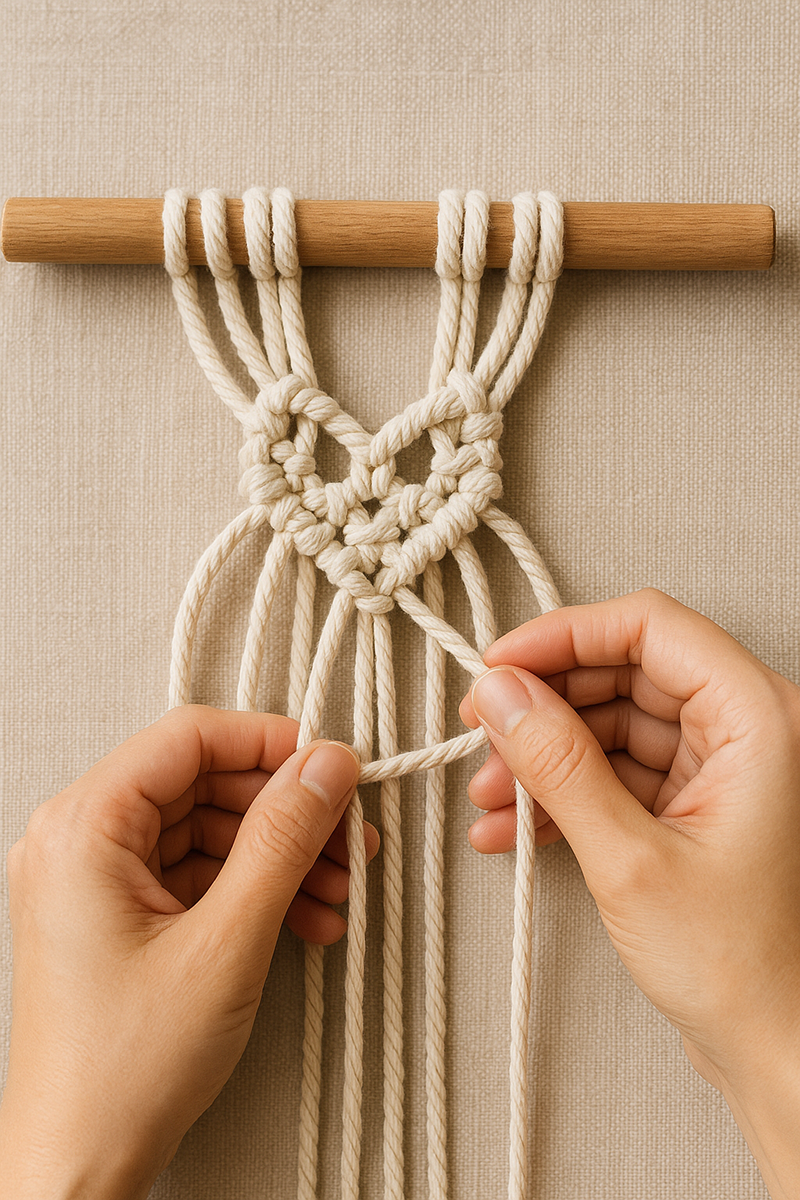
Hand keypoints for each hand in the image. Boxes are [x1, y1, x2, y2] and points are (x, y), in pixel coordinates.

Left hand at [0, 706, 377, 1199]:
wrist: (77, 1167)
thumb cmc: (124, 1069)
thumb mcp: (226, 942)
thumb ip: (282, 839)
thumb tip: (327, 766)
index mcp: (83, 826)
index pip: (189, 738)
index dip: (271, 743)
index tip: (334, 767)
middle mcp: (79, 840)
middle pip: (204, 783)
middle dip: (286, 811)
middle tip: (350, 837)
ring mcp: (95, 879)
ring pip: (208, 830)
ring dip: (280, 855)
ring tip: (340, 890)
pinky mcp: (116, 915)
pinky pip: (196, 874)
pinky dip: (253, 890)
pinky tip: (307, 919)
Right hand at [460, 589, 799, 1199]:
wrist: (772, 1050)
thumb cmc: (739, 966)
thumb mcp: (629, 858)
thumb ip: (559, 764)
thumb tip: (502, 694)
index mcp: (758, 717)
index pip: (649, 626)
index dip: (563, 635)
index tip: (499, 664)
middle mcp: (745, 729)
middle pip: (624, 671)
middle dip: (545, 702)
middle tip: (482, 727)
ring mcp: (718, 768)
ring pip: (613, 722)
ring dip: (544, 753)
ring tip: (489, 795)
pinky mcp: (691, 804)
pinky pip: (615, 770)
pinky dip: (563, 791)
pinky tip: (512, 827)